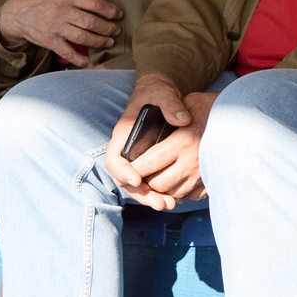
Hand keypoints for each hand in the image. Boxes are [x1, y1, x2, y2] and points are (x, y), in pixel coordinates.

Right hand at [0, 0, 123, 65]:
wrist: (13, 13)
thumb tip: (98, 2)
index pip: (94, 4)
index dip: (110, 10)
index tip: (118, 14)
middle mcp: (61, 12)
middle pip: (91, 22)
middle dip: (108, 28)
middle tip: (117, 30)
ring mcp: (54, 28)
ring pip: (83, 37)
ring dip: (100, 41)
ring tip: (109, 42)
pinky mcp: (49, 41)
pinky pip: (68, 52)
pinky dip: (80, 60)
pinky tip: (91, 63)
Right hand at [103, 76, 212, 209]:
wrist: (160, 91)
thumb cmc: (157, 91)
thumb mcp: (163, 92)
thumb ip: (171, 104)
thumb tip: (183, 120)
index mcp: (123, 134)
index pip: (113, 159)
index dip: (122, 172)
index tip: (137, 180)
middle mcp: (127, 149)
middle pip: (126, 179)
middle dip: (141, 193)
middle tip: (160, 203)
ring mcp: (137, 156)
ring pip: (138, 184)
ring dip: (151, 197)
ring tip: (169, 206)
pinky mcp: (149, 161)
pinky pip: (150, 181)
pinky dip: (159, 191)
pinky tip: (175, 199)